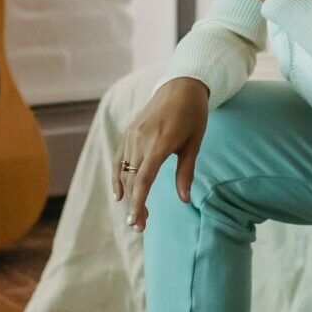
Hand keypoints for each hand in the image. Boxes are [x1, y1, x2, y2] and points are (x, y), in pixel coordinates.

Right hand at [114, 78, 210, 231]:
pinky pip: (118, 158)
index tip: (136, 222)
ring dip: (127, 194)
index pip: (144, 180)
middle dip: (134, 204)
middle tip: (140, 226)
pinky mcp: (128, 132)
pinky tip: (119, 192)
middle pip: (132, 180)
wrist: (181, 85)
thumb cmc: (193, 115)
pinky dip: (117, 176)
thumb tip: (184, 199)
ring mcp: (131, 135)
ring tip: (134, 214)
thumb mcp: (194, 143)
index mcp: (159, 143)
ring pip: (123, 171)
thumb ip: (186, 172)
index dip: (139, 203)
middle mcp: (140, 140)